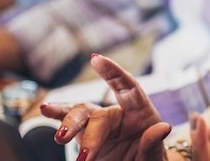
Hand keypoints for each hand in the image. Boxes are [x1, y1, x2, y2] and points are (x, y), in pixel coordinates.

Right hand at [39, 54, 170, 160]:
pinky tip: (46, 110)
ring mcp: (99, 123)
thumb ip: (154, 144)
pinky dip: (56, 115)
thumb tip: (163, 127)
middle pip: (99, 115)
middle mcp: (118, 114)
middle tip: (86, 157)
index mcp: (140, 113)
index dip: (113, 72)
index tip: (97, 60)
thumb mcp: (156, 157)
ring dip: (69, 124)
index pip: (128, 88)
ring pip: (80, 113)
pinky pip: (67, 121)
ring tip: (62, 138)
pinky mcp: (84, 134)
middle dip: (91, 135)